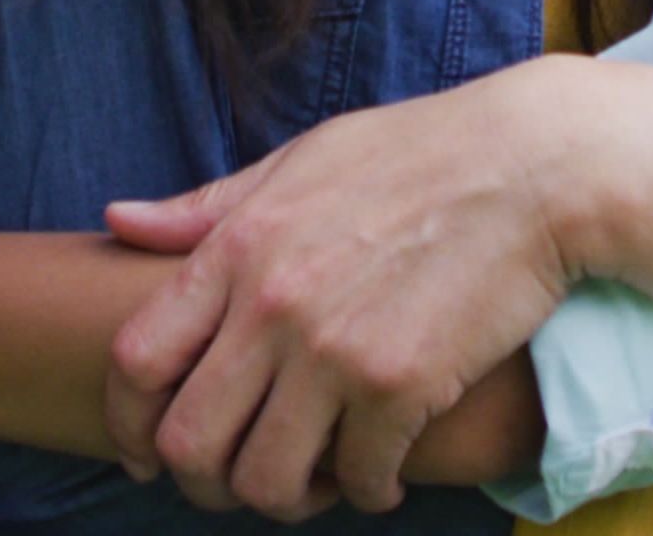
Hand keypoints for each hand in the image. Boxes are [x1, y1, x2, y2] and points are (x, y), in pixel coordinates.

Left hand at [101, 57, 595, 516]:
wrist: (535, 164)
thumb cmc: (418, 154)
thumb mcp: (301, 161)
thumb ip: (208, 206)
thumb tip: (117, 218)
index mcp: (236, 247)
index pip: (136, 360)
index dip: (129, 423)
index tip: (148, 451)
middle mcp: (271, 304)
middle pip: (189, 442)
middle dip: (204, 483)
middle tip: (239, 481)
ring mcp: (334, 349)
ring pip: (265, 480)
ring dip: (284, 499)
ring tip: (314, 482)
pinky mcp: (402, 385)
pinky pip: (358, 479)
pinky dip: (368, 490)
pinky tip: (383, 473)